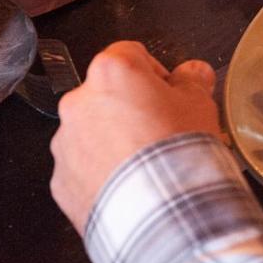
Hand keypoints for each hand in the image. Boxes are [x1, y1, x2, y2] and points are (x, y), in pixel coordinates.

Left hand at [50, 41, 221, 233]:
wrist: (160, 209)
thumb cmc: (179, 149)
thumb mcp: (201, 105)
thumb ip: (193, 81)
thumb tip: (193, 73)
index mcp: (112, 72)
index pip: (131, 54)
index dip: (155, 73)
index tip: (171, 94)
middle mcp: (79, 102)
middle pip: (107, 95)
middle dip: (132, 109)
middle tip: (163, 132)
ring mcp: (66, 143)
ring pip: (93, 133)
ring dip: (116, 141)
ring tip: (150, 165)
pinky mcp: (61, 180)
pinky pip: (85, 169)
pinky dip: (105, 174)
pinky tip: (134, 186)